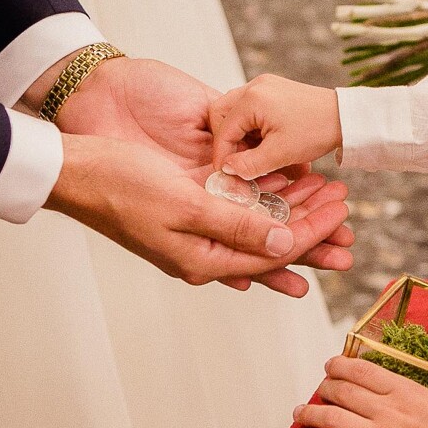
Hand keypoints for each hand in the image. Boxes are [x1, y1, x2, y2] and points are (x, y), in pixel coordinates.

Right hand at [52, 57, 354, 292]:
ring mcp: (195, 227)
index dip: (313, 230)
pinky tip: (288, 189)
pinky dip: (266, 195)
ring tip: (331, 200)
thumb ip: (236, 224)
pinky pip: (237, 204)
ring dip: (295, 209)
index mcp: (202, 259)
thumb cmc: (121, 187)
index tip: (344, 211)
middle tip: (351, 210)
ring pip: (258, 221)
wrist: (76, 169)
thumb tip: (285, 242)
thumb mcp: (184, 206)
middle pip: (271, 240)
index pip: (273, 249)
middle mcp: (203, 248)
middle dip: (314, 226)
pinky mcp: (188, 202)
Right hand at [208, 74, 344, 180]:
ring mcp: (263, 85)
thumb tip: (226, 170)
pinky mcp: (272, 90)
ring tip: (254, 153)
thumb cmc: (317, 131)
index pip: (222, 130)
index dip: (222, 155)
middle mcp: (255, 86)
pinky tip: (264, 142)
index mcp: (252, 99)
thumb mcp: (280, 154)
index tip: (225, 174)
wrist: (345, 117)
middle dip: (226, 140)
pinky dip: (250, 126)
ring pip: (234, 111)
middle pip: (221, 114)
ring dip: (239, 134)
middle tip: (237, 160)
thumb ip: (249, 164)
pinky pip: (249, 108)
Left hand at [287, 356, 427, 427]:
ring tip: (298, 414)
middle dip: (326, 388)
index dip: (341, 365)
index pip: (362, 370)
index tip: (332, 365)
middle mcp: (386, 409)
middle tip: (320, 390)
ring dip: (311, 415)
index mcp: (406, 390)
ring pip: (333, 420)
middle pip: (343, 392)